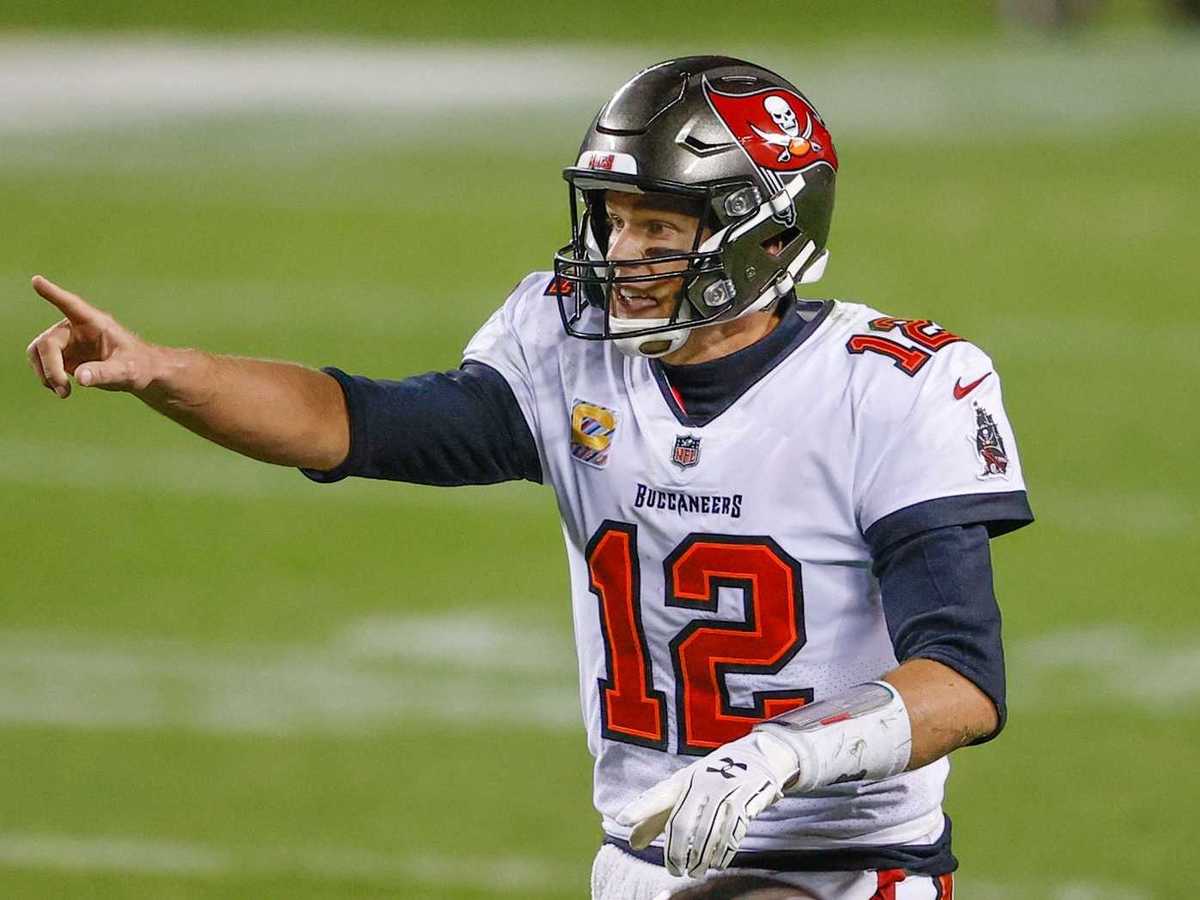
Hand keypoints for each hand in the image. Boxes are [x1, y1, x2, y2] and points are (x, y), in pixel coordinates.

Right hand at [25, 275, 158, 397]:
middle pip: (48, 342)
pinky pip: (43, 364)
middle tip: (63, 389)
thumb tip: (79, 377)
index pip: (71, 305)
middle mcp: (76, 328)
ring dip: (45, 373)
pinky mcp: (64, 355)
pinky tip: (62, 390)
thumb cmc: (139, 366)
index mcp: (95, 323)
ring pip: (39, 352)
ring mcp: (68, 341)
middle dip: (50, 367)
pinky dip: (47, 378)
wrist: (141, 374)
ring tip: (64, 392)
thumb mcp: (126, 372)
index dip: (53, 294)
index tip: (37, 281)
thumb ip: (104, 373)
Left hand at [615, 732, 797, 877]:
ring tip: (695, 871)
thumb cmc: (711, 779)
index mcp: (683, 780)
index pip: (658, 796)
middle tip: (675, 870)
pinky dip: (722, 854)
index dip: (640, 808)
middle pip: (682, 824)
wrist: (757, 759)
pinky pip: (731, 834)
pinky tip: (717, 863)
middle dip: (677, 853)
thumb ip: (657, 816)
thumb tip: (632, 842)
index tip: (622, 819)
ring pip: (706, 834)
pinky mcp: (746, 801)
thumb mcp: (684, 790)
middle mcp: (701, 783)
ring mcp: (724, 791)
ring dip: (700, 859)